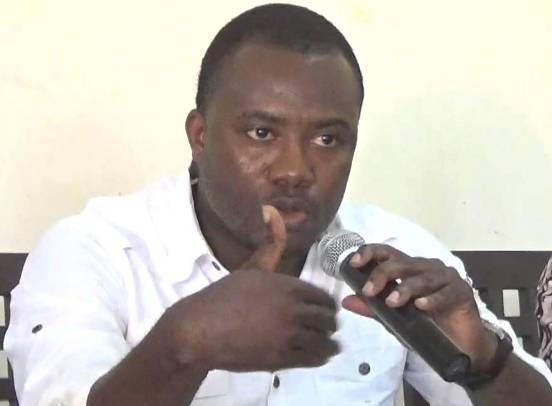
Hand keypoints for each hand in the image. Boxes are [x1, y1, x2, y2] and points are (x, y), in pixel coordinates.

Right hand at [161, 205, 338, 371]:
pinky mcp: (281, 358)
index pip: (323, 297)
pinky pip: (313, 358)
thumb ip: (270, 242)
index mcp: (289, 286)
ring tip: (327, 344)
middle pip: (327, 319)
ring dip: (328, 342)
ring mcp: (288, 335)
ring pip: (324, 341)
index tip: (325, 309)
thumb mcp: (252, 266)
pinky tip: (319, 355)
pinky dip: (320, 357)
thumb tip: (271, 210)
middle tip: (326, 327)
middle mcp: (293, 310)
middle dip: (329, 323)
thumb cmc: (225, 295)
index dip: (326, 304)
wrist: (202, 329)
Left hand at [341, 244, 497, 371]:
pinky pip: (445, 293)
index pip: (387, 253)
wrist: (459, 348)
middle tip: (370, 291)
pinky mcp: (462, 292)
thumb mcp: (394, 319)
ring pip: (422, 277)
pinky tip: (421, 306)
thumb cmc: (426, 326)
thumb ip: (372, 309)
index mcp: (408, 269)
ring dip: (405, 288)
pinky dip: (432, 299)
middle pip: (401, 263)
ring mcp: (445, 278)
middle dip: (382, 274)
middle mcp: (426, 268)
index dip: (370, 253)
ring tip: (393, 302)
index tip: (354, 263)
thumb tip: (346, 301)